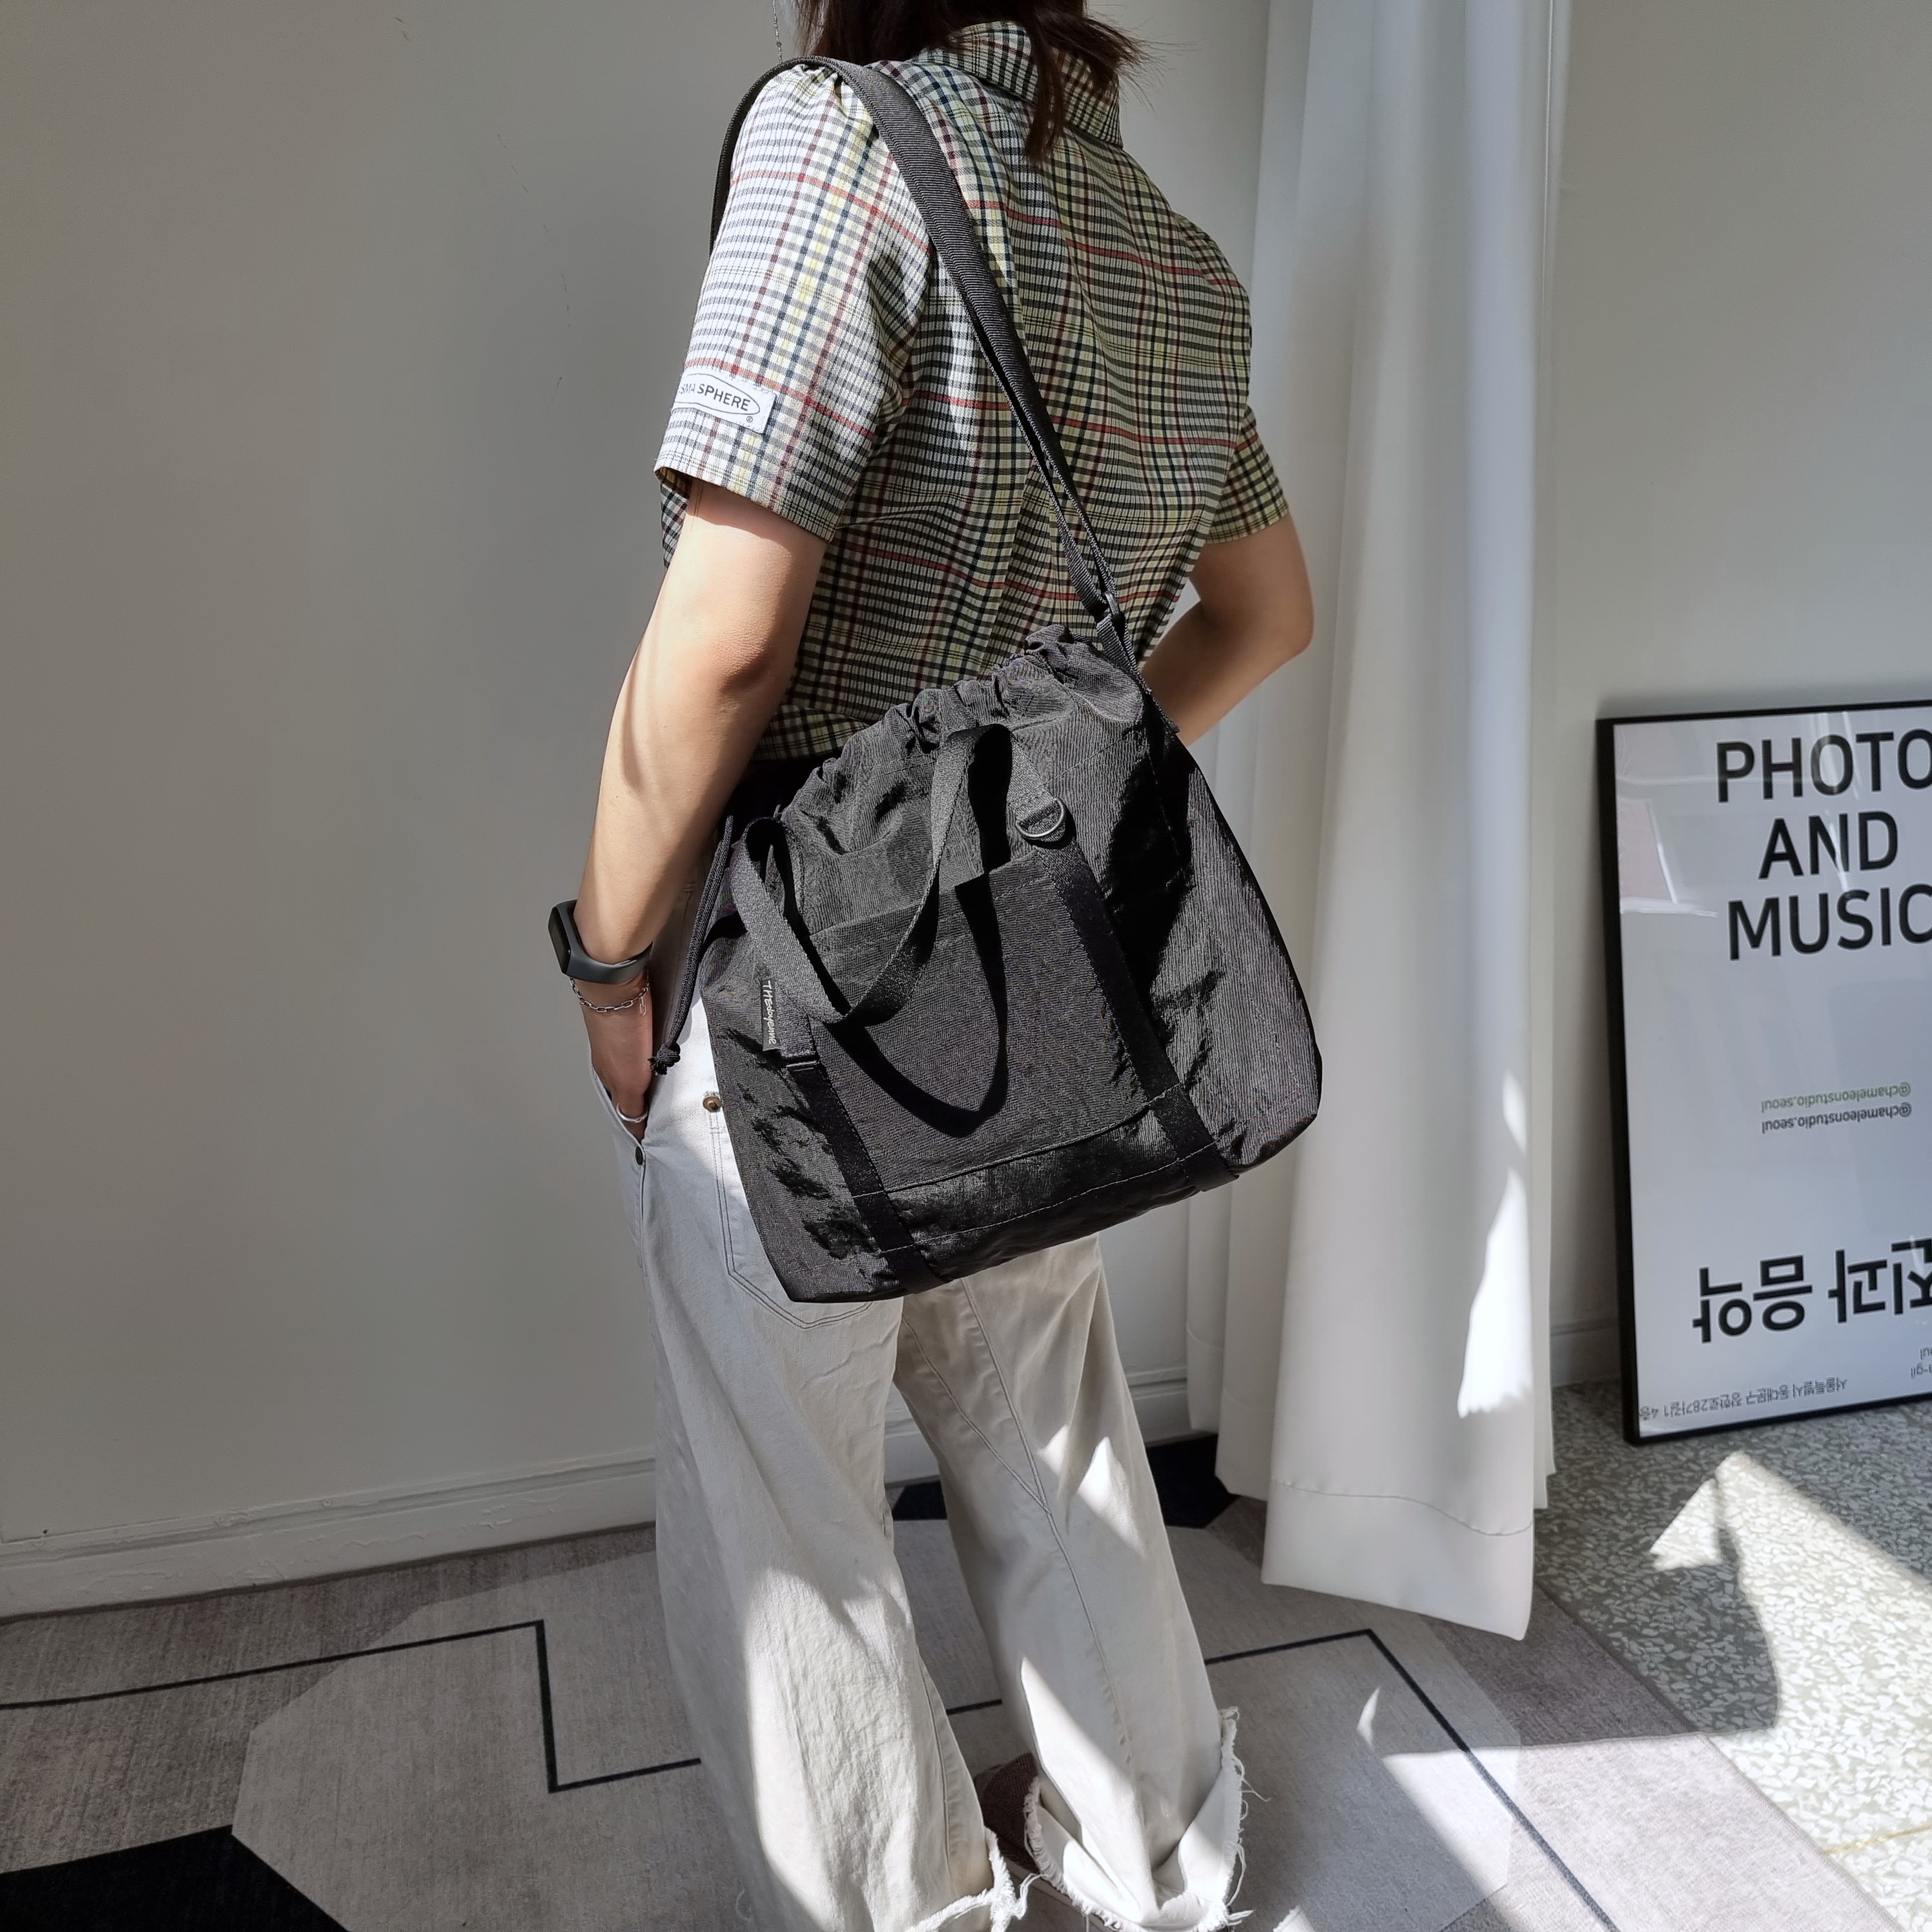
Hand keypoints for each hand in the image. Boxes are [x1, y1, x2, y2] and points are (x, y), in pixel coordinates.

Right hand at [579, 978, 652, 1139]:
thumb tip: (635, 1128)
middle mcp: (613, 1060)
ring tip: (672, 1086)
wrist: (618, 987)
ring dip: (654, 1077)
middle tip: (667, 1112)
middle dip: (648, 1100)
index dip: (639, 1119)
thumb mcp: (628, 1080)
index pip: (625, 1107)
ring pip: (640, 1067)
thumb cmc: (618, 1030)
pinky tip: (667, 1055)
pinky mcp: (635, 1022)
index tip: (656, 1130)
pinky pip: (648, 1046)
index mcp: (609, 1077)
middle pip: (632, 1087)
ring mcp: (624, 1039)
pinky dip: (657, 1055)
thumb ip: (631, 1105)